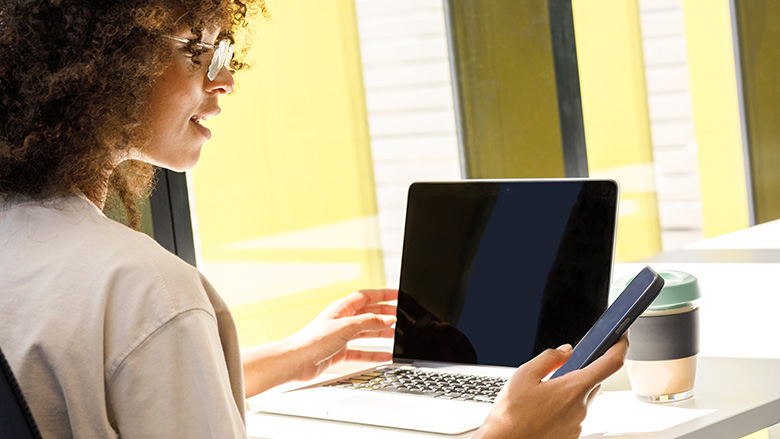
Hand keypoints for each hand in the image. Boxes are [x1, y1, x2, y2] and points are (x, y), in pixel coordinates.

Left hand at [289, 289, 396, 381]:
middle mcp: (342, 320)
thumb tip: (388, 319)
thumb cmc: (313, 341)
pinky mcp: (339, 352)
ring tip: (397, 335)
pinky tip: (384, 356)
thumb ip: (369, 322)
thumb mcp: (346, 327)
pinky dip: (374, 354)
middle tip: (402, 315)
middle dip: (385, 314)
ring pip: (366, 332)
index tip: (398, 295)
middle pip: (368, 313)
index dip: (382, 294)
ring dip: (381, 333)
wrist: (296, 362)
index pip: (366, 296)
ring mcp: (341, 336)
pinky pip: (361, 351)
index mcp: (342, 308)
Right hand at [473, 336, 628, 438]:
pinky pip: (576, 413)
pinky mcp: (572, 435)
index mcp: (573, 388)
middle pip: (595, 380)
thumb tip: (565, 351)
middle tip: (565, 365)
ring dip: (572, 389)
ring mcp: (578, 423)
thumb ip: (549, 358)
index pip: (610, 363)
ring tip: (544, 391)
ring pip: (584, 398)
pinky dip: (566, 405)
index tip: (621, 336)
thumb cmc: (511, 415)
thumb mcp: (524, 375)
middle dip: (584, 369)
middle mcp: (581, 407)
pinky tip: (544, 407)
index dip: (620, 345)